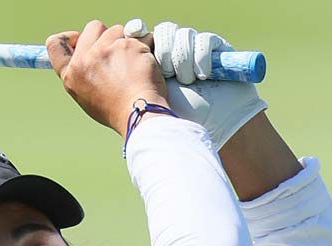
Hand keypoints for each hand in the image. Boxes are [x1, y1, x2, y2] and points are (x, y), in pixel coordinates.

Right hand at [46, 20, 167, 135]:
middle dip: (106, 35)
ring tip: (133, 64)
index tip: (79, 38)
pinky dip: (145, 46)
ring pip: (118, 30)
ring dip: (127, 41)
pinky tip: (145, 63)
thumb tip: (89, 53)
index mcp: (71, 74)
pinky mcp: (127, 44)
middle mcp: (85, 60)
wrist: (139, 114)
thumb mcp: (87, 96)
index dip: (69, 36)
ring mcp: (106, 50)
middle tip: (116, 53)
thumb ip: (83, 73)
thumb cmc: (117, 111)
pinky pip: (139, 36)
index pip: (55, 44)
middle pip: (93, 27)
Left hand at [124, 19, 267, 148]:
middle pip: (164, 31)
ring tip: (186, 81)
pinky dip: (201, 57)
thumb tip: (114, 44)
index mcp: (152, 61)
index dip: (137, 29)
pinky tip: (202, 76)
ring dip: (182, 58)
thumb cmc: (172, 119)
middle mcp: (174, 54)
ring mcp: (195, 51)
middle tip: (167, 73)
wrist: (207, 130)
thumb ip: (126, 70)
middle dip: (165, 51)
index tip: (134, 31)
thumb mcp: (141, 94)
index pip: (143, 33)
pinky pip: (205, 40)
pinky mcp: (217, 51)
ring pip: (183, 34)